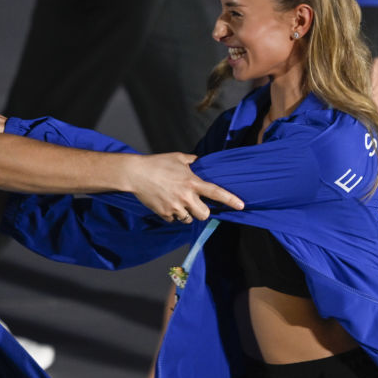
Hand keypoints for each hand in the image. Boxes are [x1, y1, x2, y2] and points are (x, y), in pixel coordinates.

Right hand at [126, 152, 243, 221]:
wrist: (135, 174)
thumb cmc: (157, 163)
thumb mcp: (177, 158)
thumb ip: (191, 161)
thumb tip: (198, 161)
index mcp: (192, 182)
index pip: (216, 192)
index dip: (230, 199)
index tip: (241, 206)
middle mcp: (186, 196)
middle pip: (204, 214)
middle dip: (202, 211)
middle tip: (195, 204)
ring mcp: (175, 207)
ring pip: (188, 219)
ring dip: (185, 213)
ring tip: (175, 201)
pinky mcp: (164, 213)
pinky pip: (174, 219)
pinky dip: (172, 214)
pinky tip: (165, 203)